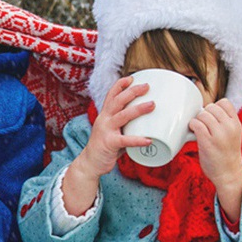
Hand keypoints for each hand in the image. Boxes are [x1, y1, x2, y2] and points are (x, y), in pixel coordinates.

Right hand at [64, 76, 152, 214]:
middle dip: (132, 92)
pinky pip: (125, 140)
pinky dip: (138, 139)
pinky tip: (149, 140)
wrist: (90, 163)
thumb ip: (126, 126)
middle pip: (117, 101)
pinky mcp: (109, 143)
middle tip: (147, 86)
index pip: (110, 96)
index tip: (131, 78)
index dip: (120, 85)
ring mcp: (106, 131)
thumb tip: (148, 124)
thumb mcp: (112, 131)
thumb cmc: (104, 146)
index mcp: (104, 115)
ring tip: (152, 105)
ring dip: (138, 109)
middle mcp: (104, 120)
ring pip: (122, 116)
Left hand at [189, 98, 241, 220]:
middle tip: (203, 125)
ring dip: (196, 120)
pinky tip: (193, 132)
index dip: (214, 107)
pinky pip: (196, 124)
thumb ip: (224, 122)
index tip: (211, 117)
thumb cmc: (226, 153)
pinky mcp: (208, 142)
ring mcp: (219, 134)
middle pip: (211, 107)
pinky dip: (192, 126)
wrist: (228, 174)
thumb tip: (204, 110)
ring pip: (202, 114)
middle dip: (203, 114)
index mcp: (236, 124)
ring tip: (198, 130)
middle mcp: (229, 127)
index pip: (224, 102)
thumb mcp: (232, 134)